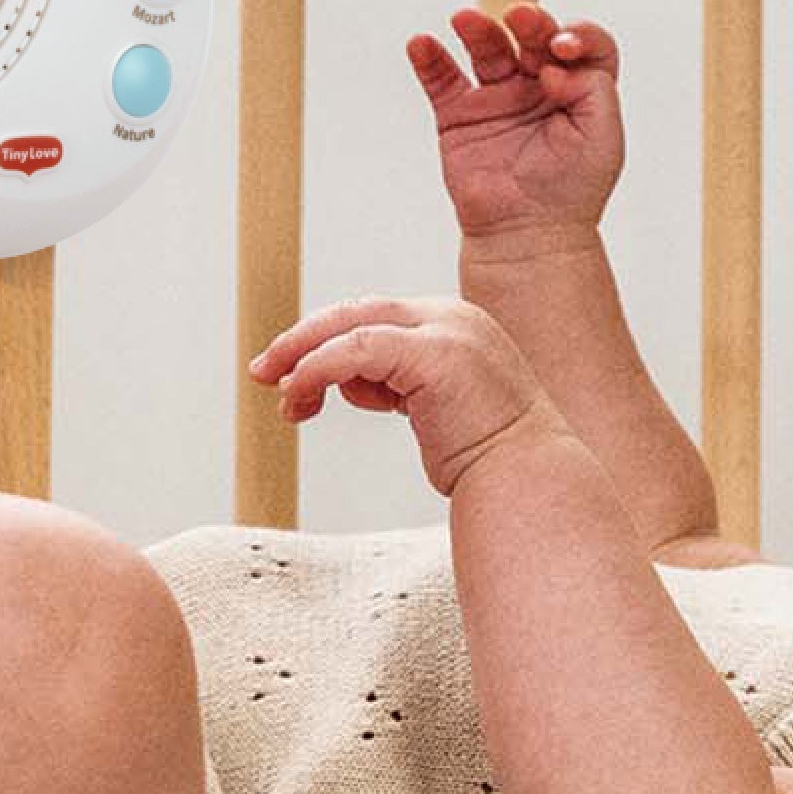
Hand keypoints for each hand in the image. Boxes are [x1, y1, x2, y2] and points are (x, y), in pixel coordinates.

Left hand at [249, 295, 569, 493]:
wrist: (529, 484)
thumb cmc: (489, 462)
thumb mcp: (436, 410)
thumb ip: (399, 386)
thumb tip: (352, 385)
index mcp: (457, 326)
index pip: (377, 317)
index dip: (329, 343)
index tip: (296, 379)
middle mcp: (453, 318)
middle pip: (357, 309)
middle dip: (303, 339)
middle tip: (263, 371)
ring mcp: (447, 331)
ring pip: (351, 323)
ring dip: (304, 356)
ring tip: (284, 396)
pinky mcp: (434, 355)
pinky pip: (356, 350)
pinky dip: (319, 369)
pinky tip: (300, 395)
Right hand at [406, 3, 622, 244]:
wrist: (527, 235)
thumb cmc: (572, 190)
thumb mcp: (604, 135)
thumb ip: (592, 88)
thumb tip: (553, 66)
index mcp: (578, 88)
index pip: (583, 44)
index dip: (578, 35)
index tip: (564, 49)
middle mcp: (538, 86)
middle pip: (533, 37)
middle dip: (530, 22)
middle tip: (521, 18)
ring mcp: (497, 98)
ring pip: (487, 49)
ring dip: (478, 29)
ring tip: (465, 19)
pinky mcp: (460, 116)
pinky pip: (442, 79)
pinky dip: (429, 59)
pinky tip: (422, 44)